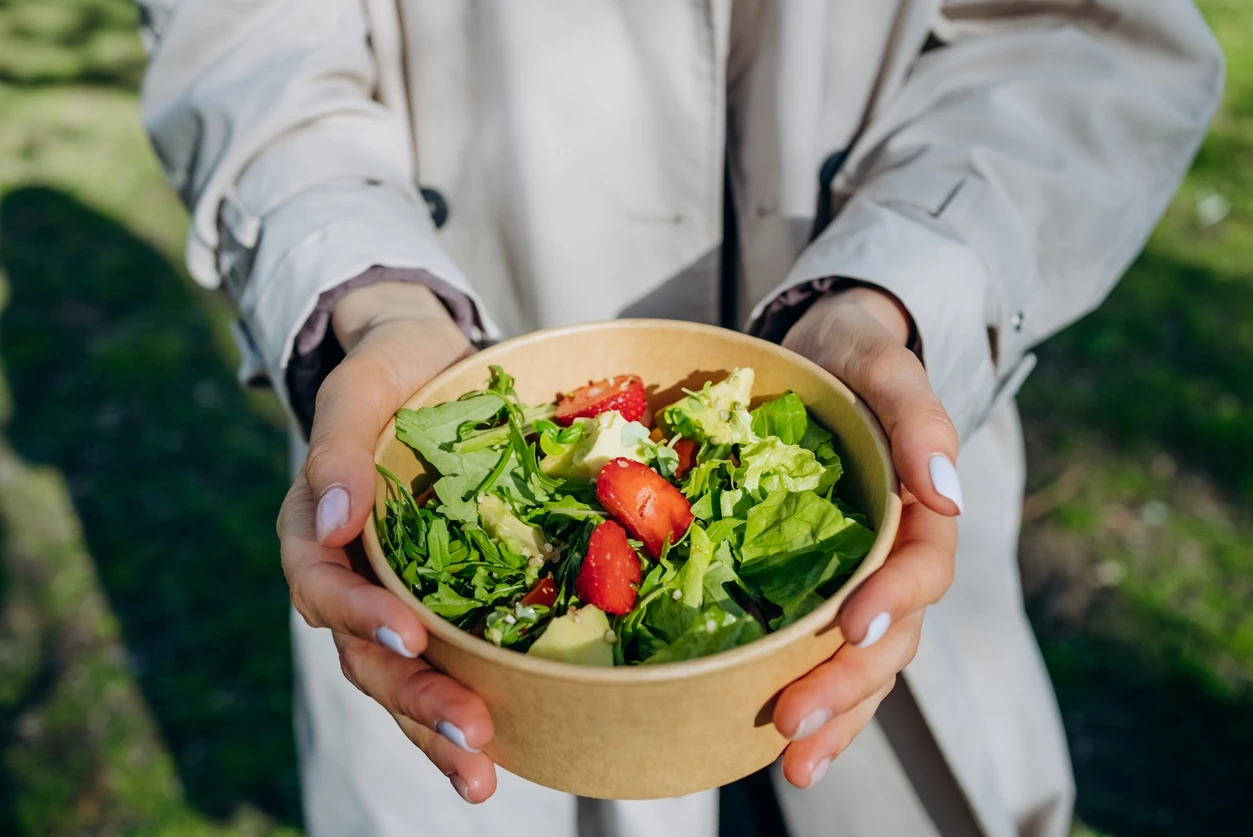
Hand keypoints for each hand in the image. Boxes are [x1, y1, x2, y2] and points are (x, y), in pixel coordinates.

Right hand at [276, 282, 497, 801]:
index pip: (324, 588)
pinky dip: (475, 702)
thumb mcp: (360, 389)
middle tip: (470, 738)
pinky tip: (514, 744)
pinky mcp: (445, 602)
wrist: (431, 365)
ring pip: (406, 678)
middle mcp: (352, 577)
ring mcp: (398, 596)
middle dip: (416, 703)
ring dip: (439, 731)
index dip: (362, 616)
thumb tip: (333, 520)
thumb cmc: (391, 370)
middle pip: (369, 655)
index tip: (411, 637)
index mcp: (315, 531)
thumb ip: (338, 449)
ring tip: (483, 776)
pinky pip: (452, 661)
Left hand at [771, 286, 960, 787]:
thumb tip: (948, 492)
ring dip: (837, 715)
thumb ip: (917, 416)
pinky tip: (785, 745)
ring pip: (868, 662)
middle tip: (792, 719)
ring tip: (794, 762)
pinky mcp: (824, 588)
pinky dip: (820, 702)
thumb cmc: (855, 351)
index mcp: (923, 508)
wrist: (823, 349)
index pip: (922, 566)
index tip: (851, 623)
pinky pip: (830, 655)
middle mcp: (898, 553)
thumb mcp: (883, 362)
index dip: (892, 598)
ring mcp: (864, 577)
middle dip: (847, 681)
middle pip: (891, 633)